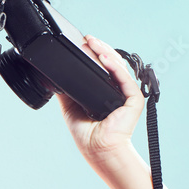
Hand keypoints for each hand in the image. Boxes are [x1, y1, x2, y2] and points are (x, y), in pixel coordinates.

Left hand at [57, 35, 145, 166]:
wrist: (97, 150)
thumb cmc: (87, 135)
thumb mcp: (70, 107)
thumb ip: (66, 91)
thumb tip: (54, 77)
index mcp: (107, 91)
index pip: (104, 67)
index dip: (95, 54)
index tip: (84, 43)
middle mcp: (119, 90)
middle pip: (112, 63)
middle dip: (100, 49)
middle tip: (87, 38)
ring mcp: (127, 94)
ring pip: (119, 67)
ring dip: (106, 52)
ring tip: (93, 43)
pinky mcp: (134, 100)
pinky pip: (124, 79)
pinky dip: (114, 67)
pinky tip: (104, 58)